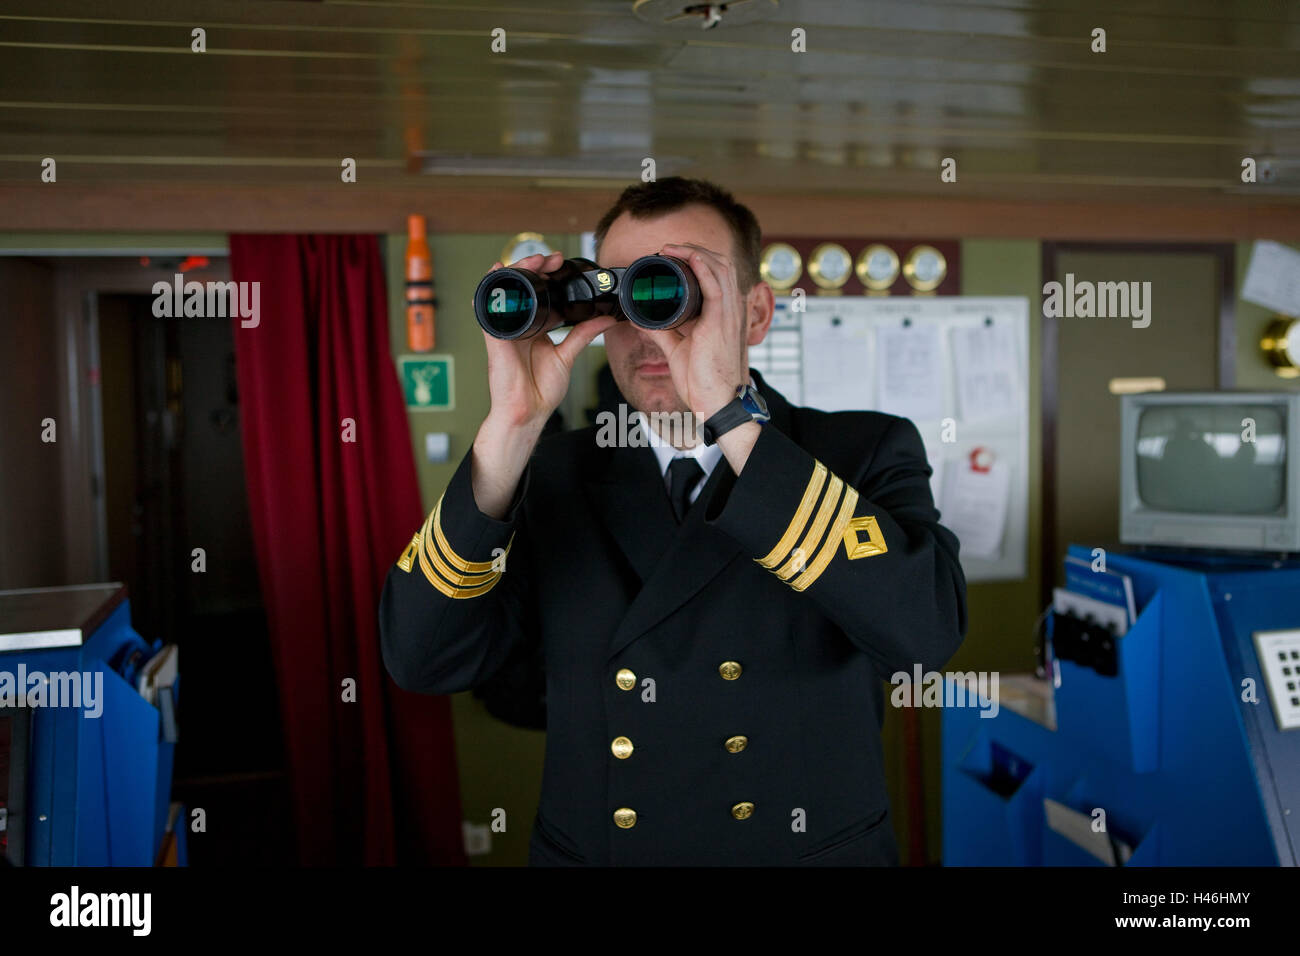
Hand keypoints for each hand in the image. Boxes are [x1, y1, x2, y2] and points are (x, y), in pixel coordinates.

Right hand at [481, 251, 617, 430]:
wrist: (529, 412)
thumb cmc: (541, 390)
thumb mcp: (567, 356)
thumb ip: (583, 334)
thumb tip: (605, 318)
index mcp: (534, 327)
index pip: (536, 291)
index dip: (546, 274)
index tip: (560, 263)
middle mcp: (518, 324)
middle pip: (519, 285)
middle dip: (533, 265)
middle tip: (551, 259)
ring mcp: (505, 328)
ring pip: (504, 290)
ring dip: (515, 271)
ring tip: (532, 261)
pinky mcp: (495, 336)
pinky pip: (487, 308)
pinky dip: (488, 290)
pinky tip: (495, 274)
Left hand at [642, 243, 748, 422]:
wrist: (717, 403)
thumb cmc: (704, 381)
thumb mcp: (678, 349)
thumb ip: (661, 331)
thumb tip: (640, 318)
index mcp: (723, 313)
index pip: (717, 273)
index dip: (696, 258)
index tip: (670, 256)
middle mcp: (730, 310)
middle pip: (719, 264)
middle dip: (693, 249)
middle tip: (668, 249)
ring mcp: (728, 315)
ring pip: (719, 268)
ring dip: (694, 252)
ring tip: (671, 249)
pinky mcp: (721, 324)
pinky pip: (716, 287)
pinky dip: (704, 267)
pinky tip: (690, 257)